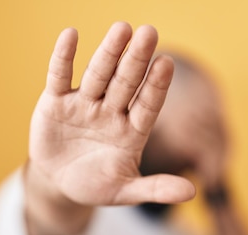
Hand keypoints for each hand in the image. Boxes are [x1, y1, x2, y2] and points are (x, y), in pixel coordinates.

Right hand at [28, 22, 195, 206]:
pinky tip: (70, 35)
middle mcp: (111, 111)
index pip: (148, 104)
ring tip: (121, 29)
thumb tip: (191, 193)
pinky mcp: (56, 102)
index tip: (166, 64)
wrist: (59, 183)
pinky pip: (59, 76)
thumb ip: (155, 189)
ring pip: (98, 74)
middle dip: (136, 60)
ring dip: (108, 53)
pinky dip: (63, 58)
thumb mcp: (125, 192)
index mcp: (131, 130)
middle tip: (149, 33)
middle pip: (126, 82)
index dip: (156, 86)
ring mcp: (84, 103)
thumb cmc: (96, 185)